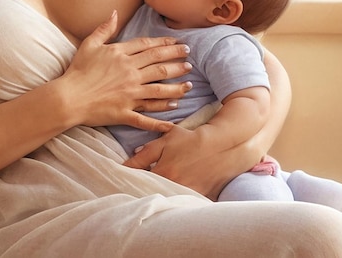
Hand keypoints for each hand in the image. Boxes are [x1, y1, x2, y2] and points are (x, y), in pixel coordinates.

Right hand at [62, 11, 191, 131]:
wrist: (68, 97)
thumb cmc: (77, 70)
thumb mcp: (89, 44)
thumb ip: (104, 29)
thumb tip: (115, 12)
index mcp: (121, 55)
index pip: (149, 47)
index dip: (166, 44)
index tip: (179, 43)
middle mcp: (129, 73)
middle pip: (159, 65)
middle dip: (177, 61)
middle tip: (190, 60)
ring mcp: (129, 93)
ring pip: (159, 90)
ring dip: (177, 87)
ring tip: (189, 85)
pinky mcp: (125, 112)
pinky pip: (147, 116)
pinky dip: (162, 119)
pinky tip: (174, 114)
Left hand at [124, 125, 261, 199]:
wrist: (222, 144)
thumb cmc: (191, 139)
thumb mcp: (166, 141)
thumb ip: (145, 153)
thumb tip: (127, 164)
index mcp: (163, 172)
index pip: (139, 181)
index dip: (129, 181)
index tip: (119, 182)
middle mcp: (174, 185)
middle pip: (152, 194)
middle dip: (141, 192)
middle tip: (131, 190)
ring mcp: (188, 193)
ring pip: (167, 199)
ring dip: (158, 196)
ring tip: (148, 193)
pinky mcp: (200, 197)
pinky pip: (182, 202)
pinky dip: (175, 200)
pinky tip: (169, 198)